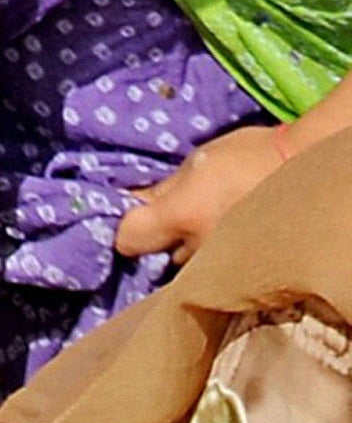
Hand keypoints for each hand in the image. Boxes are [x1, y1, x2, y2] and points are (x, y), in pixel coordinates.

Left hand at [119, 125, 292, 263]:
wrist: (301, 168)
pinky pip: (211, 266)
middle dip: (155, 239)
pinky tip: (214, 233)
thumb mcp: (195, 162)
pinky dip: (206, 254)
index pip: (128, 239)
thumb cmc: (246, 155)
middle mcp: (200, 247)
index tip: (127, 214)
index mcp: (184, 216)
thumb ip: (161, 190)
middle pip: (156, 255)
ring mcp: (224, 262)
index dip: (122, 227)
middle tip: (164, 218)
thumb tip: (131, 203)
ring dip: (182, 248)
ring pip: (185, 265)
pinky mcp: (243, 267)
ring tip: (194, 224)